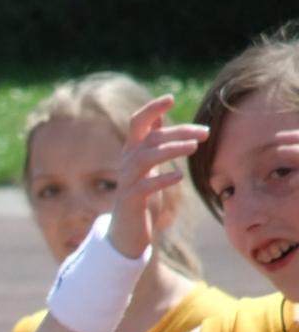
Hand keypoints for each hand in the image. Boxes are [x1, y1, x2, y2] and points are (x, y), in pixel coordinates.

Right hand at [108, 96, 208, 257]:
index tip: (170, 99)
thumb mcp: (145, 166)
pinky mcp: (131, 200)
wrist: (126, 231)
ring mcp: (126, 181)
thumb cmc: (141, 196)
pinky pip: (145, 186)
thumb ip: (150, 144)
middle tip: (205, 133)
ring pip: (146, 157)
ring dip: (171, 150)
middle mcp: (126, 162)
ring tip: (194, 148)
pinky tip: (178, 176)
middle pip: (150, 138)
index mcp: (131, 152)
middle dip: (178, 132)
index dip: (151, 109)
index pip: (137, 122)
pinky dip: (162, 179)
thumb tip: (157, 118)